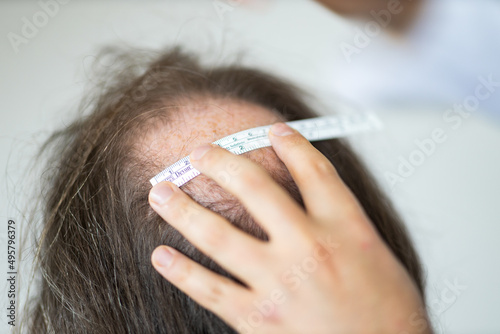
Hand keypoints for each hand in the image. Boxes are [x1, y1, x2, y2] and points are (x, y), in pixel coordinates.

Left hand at [148, 122, 431, 333]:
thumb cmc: (388, 314)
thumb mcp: (376, 254)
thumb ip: (341, 221)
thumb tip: (310, 193)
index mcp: (346, 228)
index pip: (313, 169)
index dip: (289, 143)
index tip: (271, 130)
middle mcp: (310, 248)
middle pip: (256, 188)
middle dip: (221, 163)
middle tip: (198, 153)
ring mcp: (280, 283)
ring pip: (219, 234)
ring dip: (182, 209)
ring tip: (159, 191)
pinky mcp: (259, 319)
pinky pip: (210, 289)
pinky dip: (181, 271)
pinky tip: (161, 255)